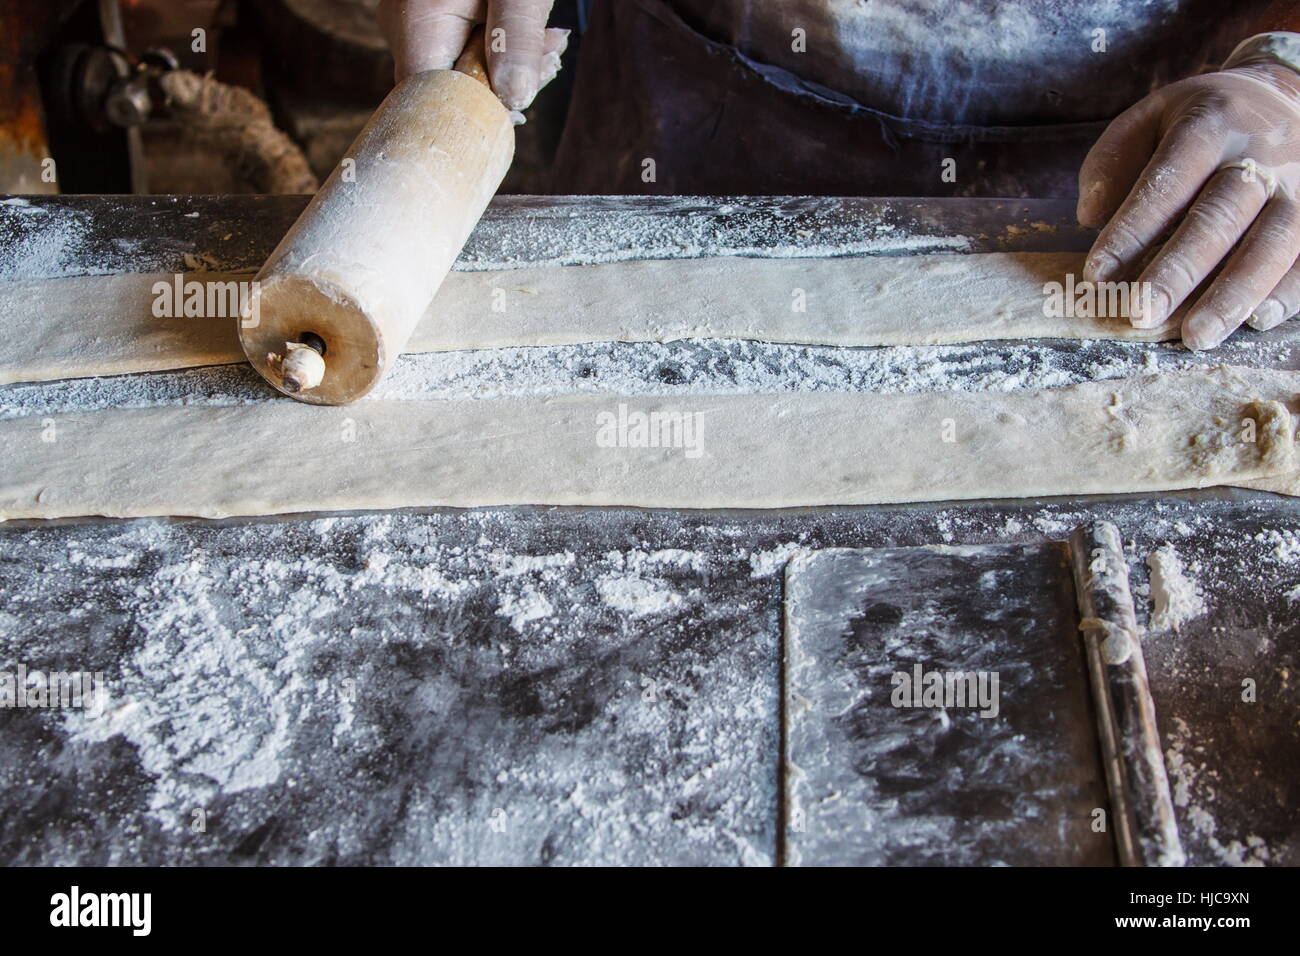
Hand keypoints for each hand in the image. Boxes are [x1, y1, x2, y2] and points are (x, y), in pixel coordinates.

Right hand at [378, 0, 567, 110]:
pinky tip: (534, 38)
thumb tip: (516, 101)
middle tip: (550, 60)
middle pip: (451, 90)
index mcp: (418, 24)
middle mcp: (407, 28)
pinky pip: (466, 52)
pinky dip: (502, 51)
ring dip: (512, 68)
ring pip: (463, 72)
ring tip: (550, 44)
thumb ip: (517, 40)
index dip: (476, 116)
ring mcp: (420, 25)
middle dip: (505, 88)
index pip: (433, 101)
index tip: (520, 112)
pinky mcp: (436, 19)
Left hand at [1077, 61, 1299, 348]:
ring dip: (1233, 295)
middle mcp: (1264, 154)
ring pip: (1273, 243)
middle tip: (1141, 314)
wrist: (1286, 98)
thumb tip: (1090, 217)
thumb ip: (1112, 163)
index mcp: (1211, 126)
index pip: (1167, 182)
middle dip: (1178, 271)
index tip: (1097, 274)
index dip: (1131, 230)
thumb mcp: (1149, 119)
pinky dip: (1287, 293)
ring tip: (1195, 337)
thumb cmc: (1202, 122)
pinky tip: (1257, 322)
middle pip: (1220, 217)